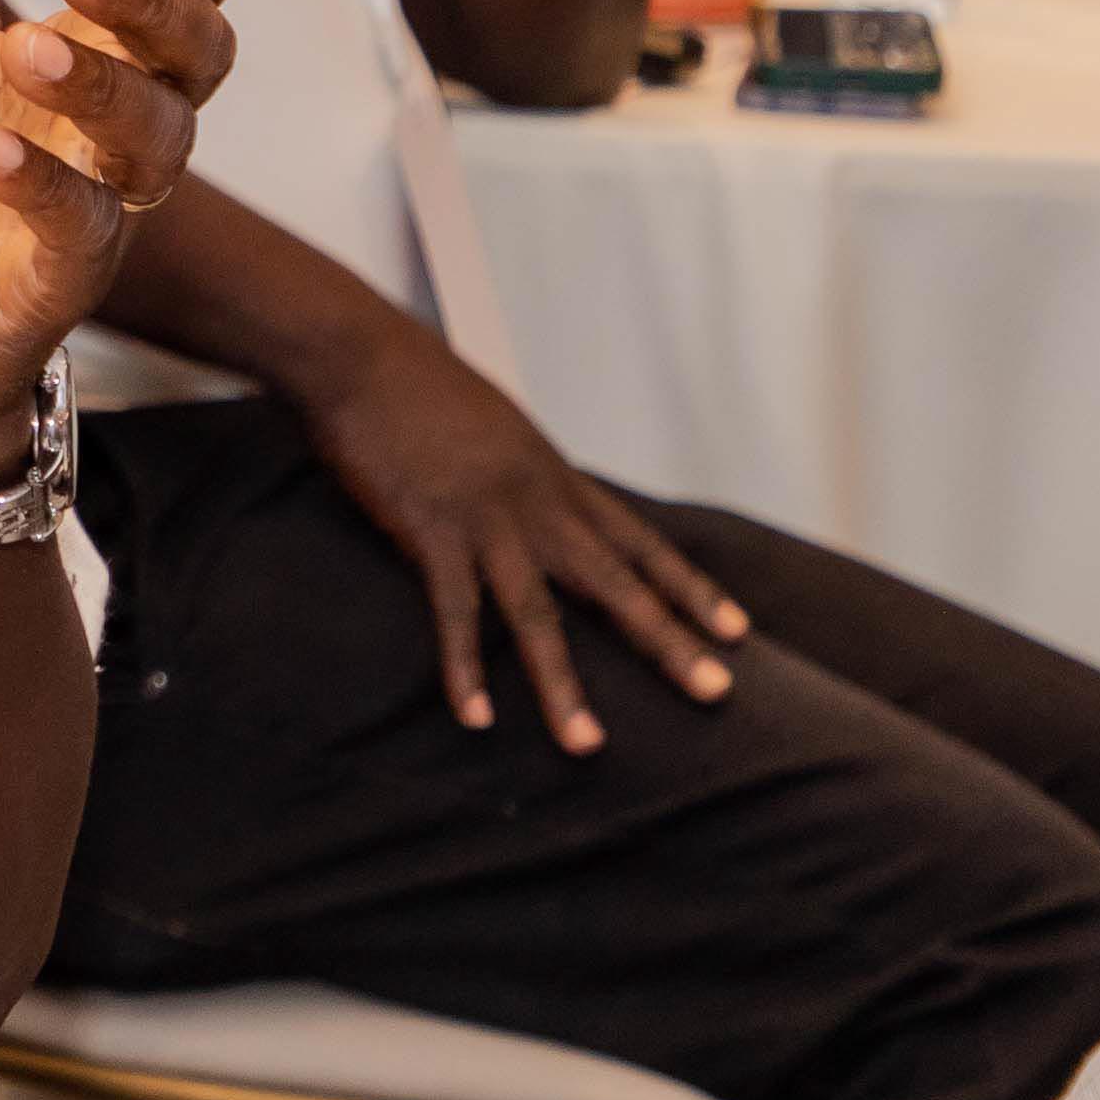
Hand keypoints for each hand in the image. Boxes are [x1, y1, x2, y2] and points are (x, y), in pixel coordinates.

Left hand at [0, 0, 234, 478]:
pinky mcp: (57, 281)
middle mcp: (128, 133)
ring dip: (98, 86)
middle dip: (150, 2)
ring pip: (154, 143)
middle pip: (195, 58)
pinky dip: (39, 183)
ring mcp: (105, 209)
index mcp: (111, 62)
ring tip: (28, 46)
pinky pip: (78, 228)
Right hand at [296, 325, 749, 753]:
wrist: (363, 355)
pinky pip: (455, 614)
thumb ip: (526, 473)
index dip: (690, 588)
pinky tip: (475, 716)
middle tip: (715, 692)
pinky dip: (464, 669)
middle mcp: (537, 503)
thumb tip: (540, 499)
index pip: (640, 543)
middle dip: (668, 641)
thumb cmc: (421, 385)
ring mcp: (486, 521)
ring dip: (562, 685)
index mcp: (556, 478)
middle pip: (615, 583)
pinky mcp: (431, 533)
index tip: (736, 631)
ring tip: (587, 744)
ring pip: (538, 615)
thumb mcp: (498, 427)